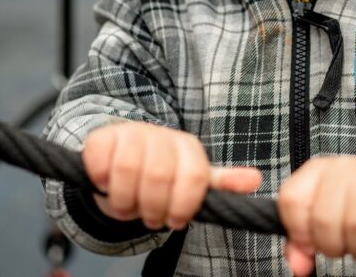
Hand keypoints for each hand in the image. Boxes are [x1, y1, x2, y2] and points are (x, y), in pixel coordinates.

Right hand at [82, 121, 261, 230]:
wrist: (120, 157)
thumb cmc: (160, 174)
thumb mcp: (191, 180)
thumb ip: (220, 183)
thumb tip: (254, 180)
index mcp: (188, 147)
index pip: (194, 177)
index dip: (183, 206)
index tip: (175, 220)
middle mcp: (161, 135)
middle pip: (158, 176)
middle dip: (151, 208)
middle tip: (149, 216)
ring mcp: (131, 133)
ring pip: (127, 171)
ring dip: (125, 201)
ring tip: (128, 206)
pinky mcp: (102, 137)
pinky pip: (101, 162)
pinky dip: (102, 183)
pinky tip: (107, 185)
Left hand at [277, 156, 355, 275]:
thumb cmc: (355, 207)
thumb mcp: (324, 220)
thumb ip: (303, 241)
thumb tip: (298, 266)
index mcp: (316, 171)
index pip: (292, 201)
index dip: (300, 232)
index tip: (311, 245)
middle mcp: (341, 167)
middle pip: (324, 218)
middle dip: (333, 246)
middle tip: (344, 248)